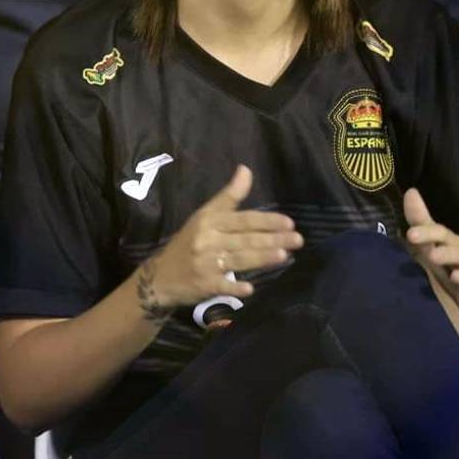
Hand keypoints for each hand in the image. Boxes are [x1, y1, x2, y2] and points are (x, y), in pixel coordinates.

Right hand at [138, 166, 302, 316]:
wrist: (161, 275)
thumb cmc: (190, 242)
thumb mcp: (205, 215)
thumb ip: (229, 196)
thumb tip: (246, 170)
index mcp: (209, 221)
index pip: (242, 219)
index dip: (266, 220)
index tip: (288, 222)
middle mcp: (207, 240)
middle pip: (244, 239)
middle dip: (272, 239)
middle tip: (297, 240)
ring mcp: (205, 263)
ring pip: (238, 260)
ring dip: (260, 258)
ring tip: (283, 255)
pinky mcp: (204, 285)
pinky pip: (222, 286)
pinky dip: (235, 287)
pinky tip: (250, 288)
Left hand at [404, 188, 458, 320]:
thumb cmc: (455, 263)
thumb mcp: (436, 244)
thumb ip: (421, 222)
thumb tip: (410, 191)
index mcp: (453, 246)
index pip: (442, 235)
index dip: (427, 233)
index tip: (410, 234)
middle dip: (447, 253)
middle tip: (432, 255)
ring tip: (456, 276)